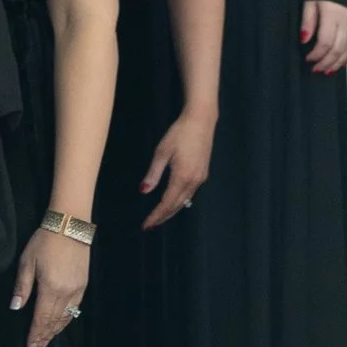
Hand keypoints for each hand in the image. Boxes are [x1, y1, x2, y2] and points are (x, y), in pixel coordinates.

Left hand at [13, 219, 89, 346]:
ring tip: (45, 342)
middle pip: (53, 322)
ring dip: (55, 331)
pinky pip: (74, 309)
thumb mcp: (27, 262)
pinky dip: (66, 320)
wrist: (70, 226)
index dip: (35, 335)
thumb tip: (15, 307)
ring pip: (65, 318)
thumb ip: (22, 287)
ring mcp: (77, 290)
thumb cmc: (44, 241)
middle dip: (44, 337)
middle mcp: (66, 293)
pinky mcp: (83, 285)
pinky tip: (59, 325)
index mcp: (50, 288)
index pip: (41, 319)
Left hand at [140, 108, 214, 226]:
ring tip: (158, 218)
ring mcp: (200, 178)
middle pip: (176, 206)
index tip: (145, 225)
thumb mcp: (162, 152)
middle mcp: (193, 181)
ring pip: (184, 201)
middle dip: (162, 217)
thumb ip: (153, 173)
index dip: (155, 216)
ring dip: (171, 211)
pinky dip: (179, 201)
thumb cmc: (180, 133)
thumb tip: (144, 191)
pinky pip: (189, 194)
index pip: (166, 203)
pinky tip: (172, 203)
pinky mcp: (202, 174)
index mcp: (182, 177)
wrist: (201, 121)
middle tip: (149, 226)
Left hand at [301, 0, 346, 75]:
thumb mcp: (310, 0)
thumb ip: (308, 21)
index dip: (317, 54)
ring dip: (339, 62)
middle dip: (327, 62)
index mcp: (333, 15)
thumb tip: (304, 40)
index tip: (308, 58)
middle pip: (338, 49)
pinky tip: (343, 61)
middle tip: (317, 69)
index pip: (325, 43)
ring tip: (329, 70)